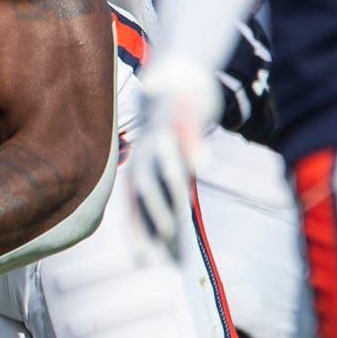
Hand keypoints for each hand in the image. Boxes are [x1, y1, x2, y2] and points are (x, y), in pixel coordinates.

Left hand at [126, 53, 217, 255]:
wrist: (177, 77)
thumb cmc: (172, 131)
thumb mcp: (169, 162)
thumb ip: (172, 195)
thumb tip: (172, 236)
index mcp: (141, 167)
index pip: (133, 205)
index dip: (137, 232)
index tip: (143, 261)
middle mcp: (146, 152)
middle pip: (143, 187)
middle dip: (152, 215)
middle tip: (163, 242)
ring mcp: (163, 132)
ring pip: (162, 161)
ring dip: (169, 187)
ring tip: (180, 213)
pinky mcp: (183, 112)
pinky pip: (186, 131)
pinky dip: (193, 148)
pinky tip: (203, 167)